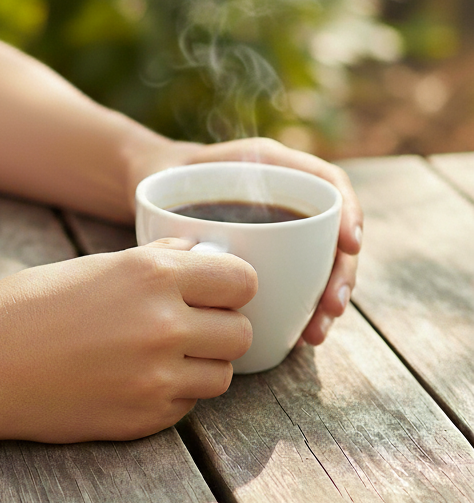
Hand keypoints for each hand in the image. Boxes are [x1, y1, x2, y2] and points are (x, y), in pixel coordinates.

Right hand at [0, 239, 256, 443]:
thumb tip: (202, 255)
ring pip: (222, 374)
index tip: (216, 291)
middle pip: (241, 331)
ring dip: (202, 364)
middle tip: (190, 326)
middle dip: (220, 327)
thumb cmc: (30, 306)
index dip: (231, 285)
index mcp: (152, 274)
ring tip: (162, 356)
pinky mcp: (144, 418)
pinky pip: (188, 405)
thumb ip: (157, 262)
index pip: (242, 280)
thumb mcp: (95, 266)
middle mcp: (164, 324)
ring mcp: (157, 377)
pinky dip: (173, 394)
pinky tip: (135, 380)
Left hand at [140, 136, 360, 345]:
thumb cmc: (164, 178)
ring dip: (325, 299)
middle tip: (330, 308)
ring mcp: (283, 227)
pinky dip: (302, 307)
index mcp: (273, 167)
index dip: (348, 212)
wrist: (152, 187)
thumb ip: (185, 194)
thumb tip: (206, 248)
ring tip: (314, 334)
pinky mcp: (272, 256)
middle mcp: (286, 196)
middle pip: (331, 232)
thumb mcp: (171, 174)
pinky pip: (298, 280)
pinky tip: (297, 335)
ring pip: (321, 263)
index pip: (327, 182)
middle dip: (340, 273)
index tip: (349, 245)